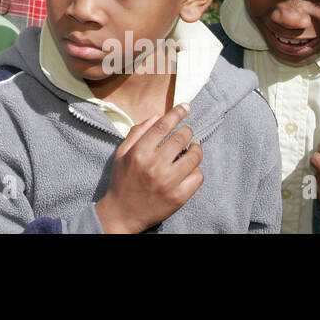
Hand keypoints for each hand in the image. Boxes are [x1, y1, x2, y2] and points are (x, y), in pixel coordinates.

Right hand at [94, 103, 202, 232]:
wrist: (122, 213)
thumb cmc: (122, 180)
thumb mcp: (121, 153)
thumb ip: (138, 132)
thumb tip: (158, 116)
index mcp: (139, 153)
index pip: (163, 127)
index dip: (176, 113)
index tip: (185, 106)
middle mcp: (154, 166)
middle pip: (181, 138)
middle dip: (187, 131)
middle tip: (187, 131)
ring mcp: (168, 182)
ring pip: (193, 157)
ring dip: (196, 149)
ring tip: (192, 148)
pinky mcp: (178, 197)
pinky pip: (198, 177)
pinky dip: (196, 170)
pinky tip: (189, 168)